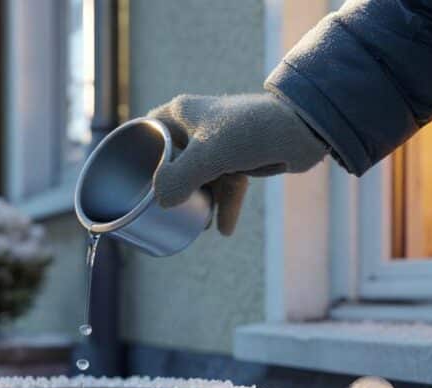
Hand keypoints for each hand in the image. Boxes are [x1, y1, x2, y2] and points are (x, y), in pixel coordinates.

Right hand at [148, 93, 326, 234]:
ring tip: (199, 227)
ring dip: (199, 202)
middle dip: (169, 188)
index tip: (129, 179)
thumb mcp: (207, 157)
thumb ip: (179, 180)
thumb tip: (162, 202)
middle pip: (171, 160)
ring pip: (200, 176)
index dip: (135, 153)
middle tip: (161, 212)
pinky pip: (225, 185)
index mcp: (181, 115)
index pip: (146, 131)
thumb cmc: (250, 132)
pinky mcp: (240, 158)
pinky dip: (224, 206)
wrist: (302, 129)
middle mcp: (197, 126)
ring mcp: (219, 143)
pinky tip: (224, 229)